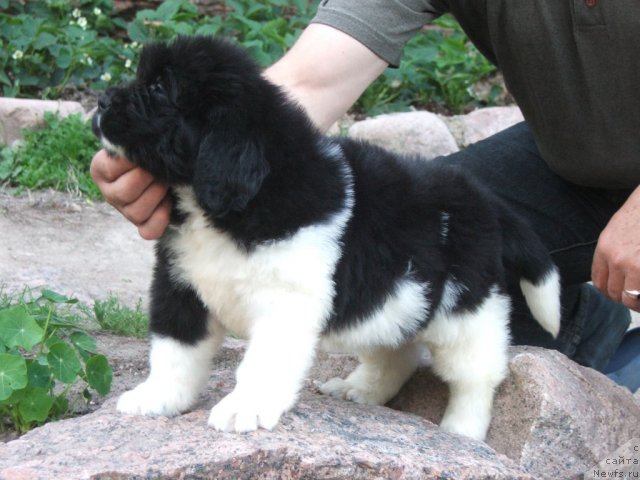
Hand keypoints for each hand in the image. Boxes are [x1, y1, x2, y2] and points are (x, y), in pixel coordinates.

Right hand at [90, 149, 170, 239]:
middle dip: (147, 179)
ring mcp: (126, 212)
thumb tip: (138, 145)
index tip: (144, 154)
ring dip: (156, 196)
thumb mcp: (136, 143)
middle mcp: (109, 194)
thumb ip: (133, 144)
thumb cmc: (147, 152)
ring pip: (136, 213)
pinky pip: (149, 231)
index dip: (132, 161)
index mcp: (101, 170)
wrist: (160, 163)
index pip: (111, 168)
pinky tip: (168, 203)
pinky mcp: (143, 225)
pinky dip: (161, 218)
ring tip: (165, 183)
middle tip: (158, 170)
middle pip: (123, 194)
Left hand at [592, 186, 639, 310]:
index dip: (609, 291)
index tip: (620, 293)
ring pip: (629, 297)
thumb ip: (614, 250)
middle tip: (635, 298)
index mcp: (605, 247)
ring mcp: (633, 264)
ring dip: (636, 302)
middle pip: (612, 292)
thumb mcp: (619, 229)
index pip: (599, 281)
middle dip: (624, 299)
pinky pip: (639, 293)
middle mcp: (615, 258)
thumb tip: (616, 271)